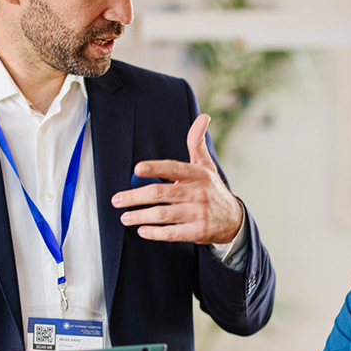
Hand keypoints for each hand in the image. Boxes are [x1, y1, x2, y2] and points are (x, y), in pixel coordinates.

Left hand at [111, 114, 243, 244]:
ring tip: (125, 217)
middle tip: (117, 200)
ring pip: (163, 215)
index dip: (155, 168)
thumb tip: (203, 117)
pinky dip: (154, 233)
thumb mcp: (206, 165)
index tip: (136, 169)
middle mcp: (198, 193)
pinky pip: (172, 233)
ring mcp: (198, 214)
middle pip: (161, 193)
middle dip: (135, 197)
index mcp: (198, 174)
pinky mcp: (198, 232)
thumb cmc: (212, 190)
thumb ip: (197, 143)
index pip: (173, 168)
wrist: (233, 220)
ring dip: (140, 216)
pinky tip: (142, 230)